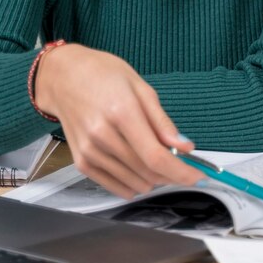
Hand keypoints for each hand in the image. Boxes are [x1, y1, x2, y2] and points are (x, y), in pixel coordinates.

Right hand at [35, 44, 201, 198]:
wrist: (64, 77)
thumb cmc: (103, 75)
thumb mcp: (141, 88)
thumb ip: (163, 122)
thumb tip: (184, 146)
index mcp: (121, 113)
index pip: (156, 156)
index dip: (181, 172)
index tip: (197, 175)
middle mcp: (102, 135)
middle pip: (147, 172)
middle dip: (172, 174)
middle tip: (182, 163)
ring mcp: (89, 151)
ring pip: (134, 182)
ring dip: (154, 178)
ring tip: (156, 158)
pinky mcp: (81, 162)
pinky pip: (114, 186)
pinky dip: (134, 183)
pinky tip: (140, 169)